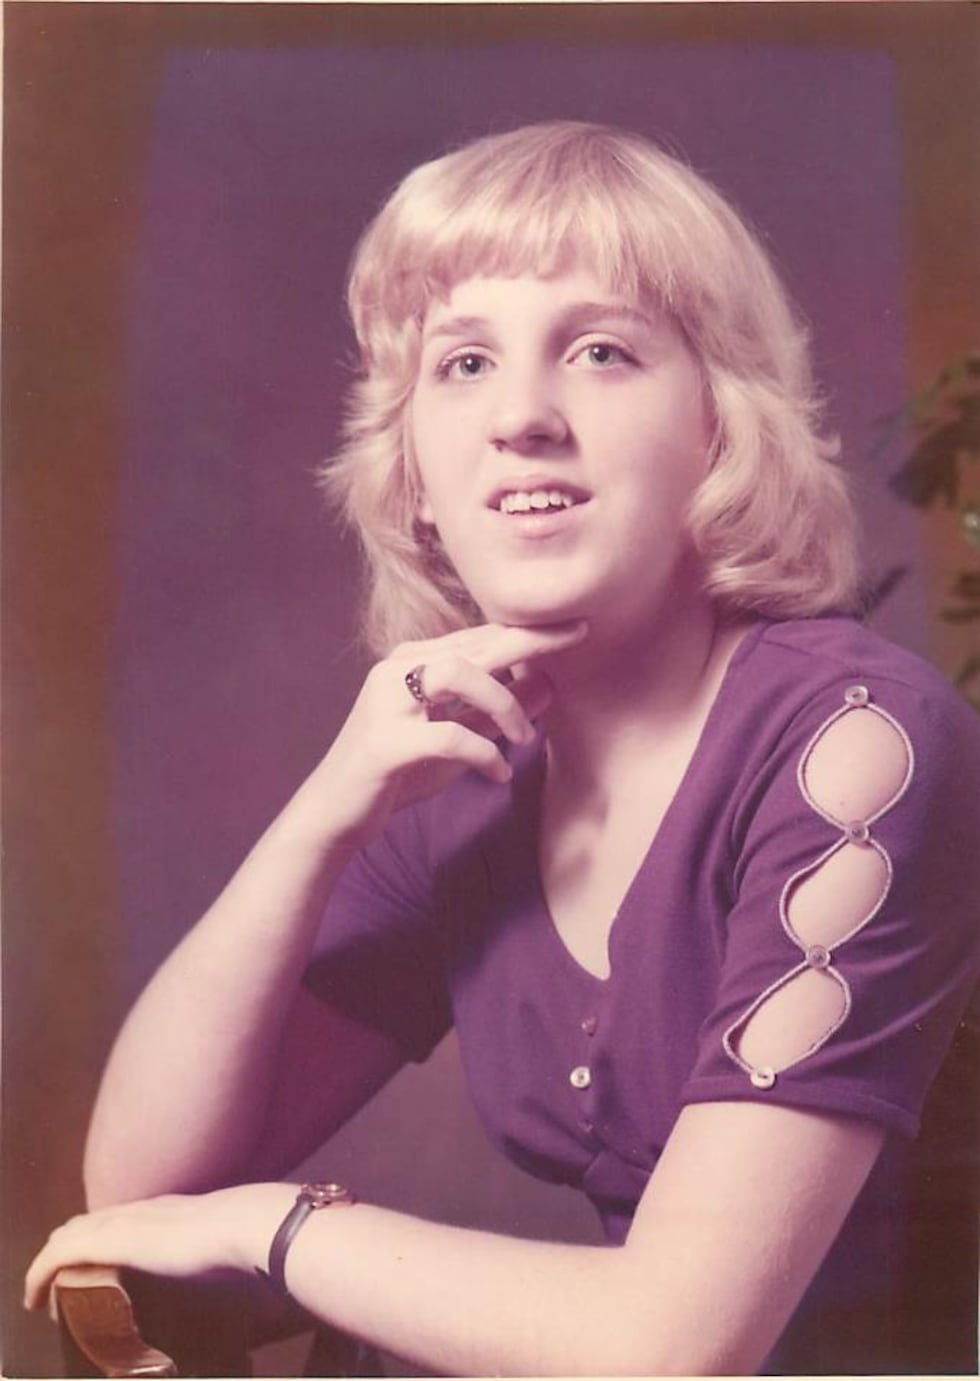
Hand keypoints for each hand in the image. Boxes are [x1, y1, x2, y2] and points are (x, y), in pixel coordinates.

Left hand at [23, 1183, 292, 1311]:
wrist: (252, 1224)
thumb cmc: (257, 1240)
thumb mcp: (241, 1247)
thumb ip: (238, 1255)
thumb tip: (255, 1277)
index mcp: (173, 1209)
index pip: (126, 1217)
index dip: (106, 1236)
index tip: (98, 1263)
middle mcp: (144, 1210)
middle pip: (92, 1221)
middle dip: (72, 1248)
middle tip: (63, 1283)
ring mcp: (126, 1223)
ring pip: (70, 1235)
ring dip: (51, 1264)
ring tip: (42, 1295)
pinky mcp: (110, 1242)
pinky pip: (58, 1257)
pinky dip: (39, 1275)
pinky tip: (34, 1299)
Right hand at [318, 620, 586, 842]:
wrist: (336, 812)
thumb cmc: (398, 772)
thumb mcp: (457, 740)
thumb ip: (495, 714)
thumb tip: (548, 687)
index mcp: (413, 663)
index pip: (478, 637)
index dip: (528, 631)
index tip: (575, 627)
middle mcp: (397, 671)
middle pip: (472, 643)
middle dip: (529, 639)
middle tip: (576, 636)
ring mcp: (387, 703)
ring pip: (456, 674)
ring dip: (502, 702)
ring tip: (523, 737)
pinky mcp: (385, 742)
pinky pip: (447, 736)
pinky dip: (483, 754)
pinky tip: (498, 774)